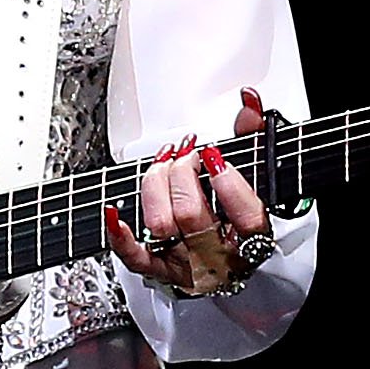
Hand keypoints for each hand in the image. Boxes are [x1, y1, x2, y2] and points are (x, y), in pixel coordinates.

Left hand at [106, 88, 276, 296]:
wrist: (225, 255)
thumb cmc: (239, 215)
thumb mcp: (255, 176)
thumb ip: (251, 137)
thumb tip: (248, 100)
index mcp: (251, 239)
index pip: (245, 218)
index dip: (228, 184)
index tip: (214, 157)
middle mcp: (218, 256)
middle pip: (192, 215)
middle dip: (183, 174)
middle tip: (186, 154)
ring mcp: (186, 263)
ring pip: (161, 224)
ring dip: (155, 185)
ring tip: (163, 164)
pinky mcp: (159, 268)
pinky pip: (135, 258)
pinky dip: (120, 235)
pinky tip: (114, 213)